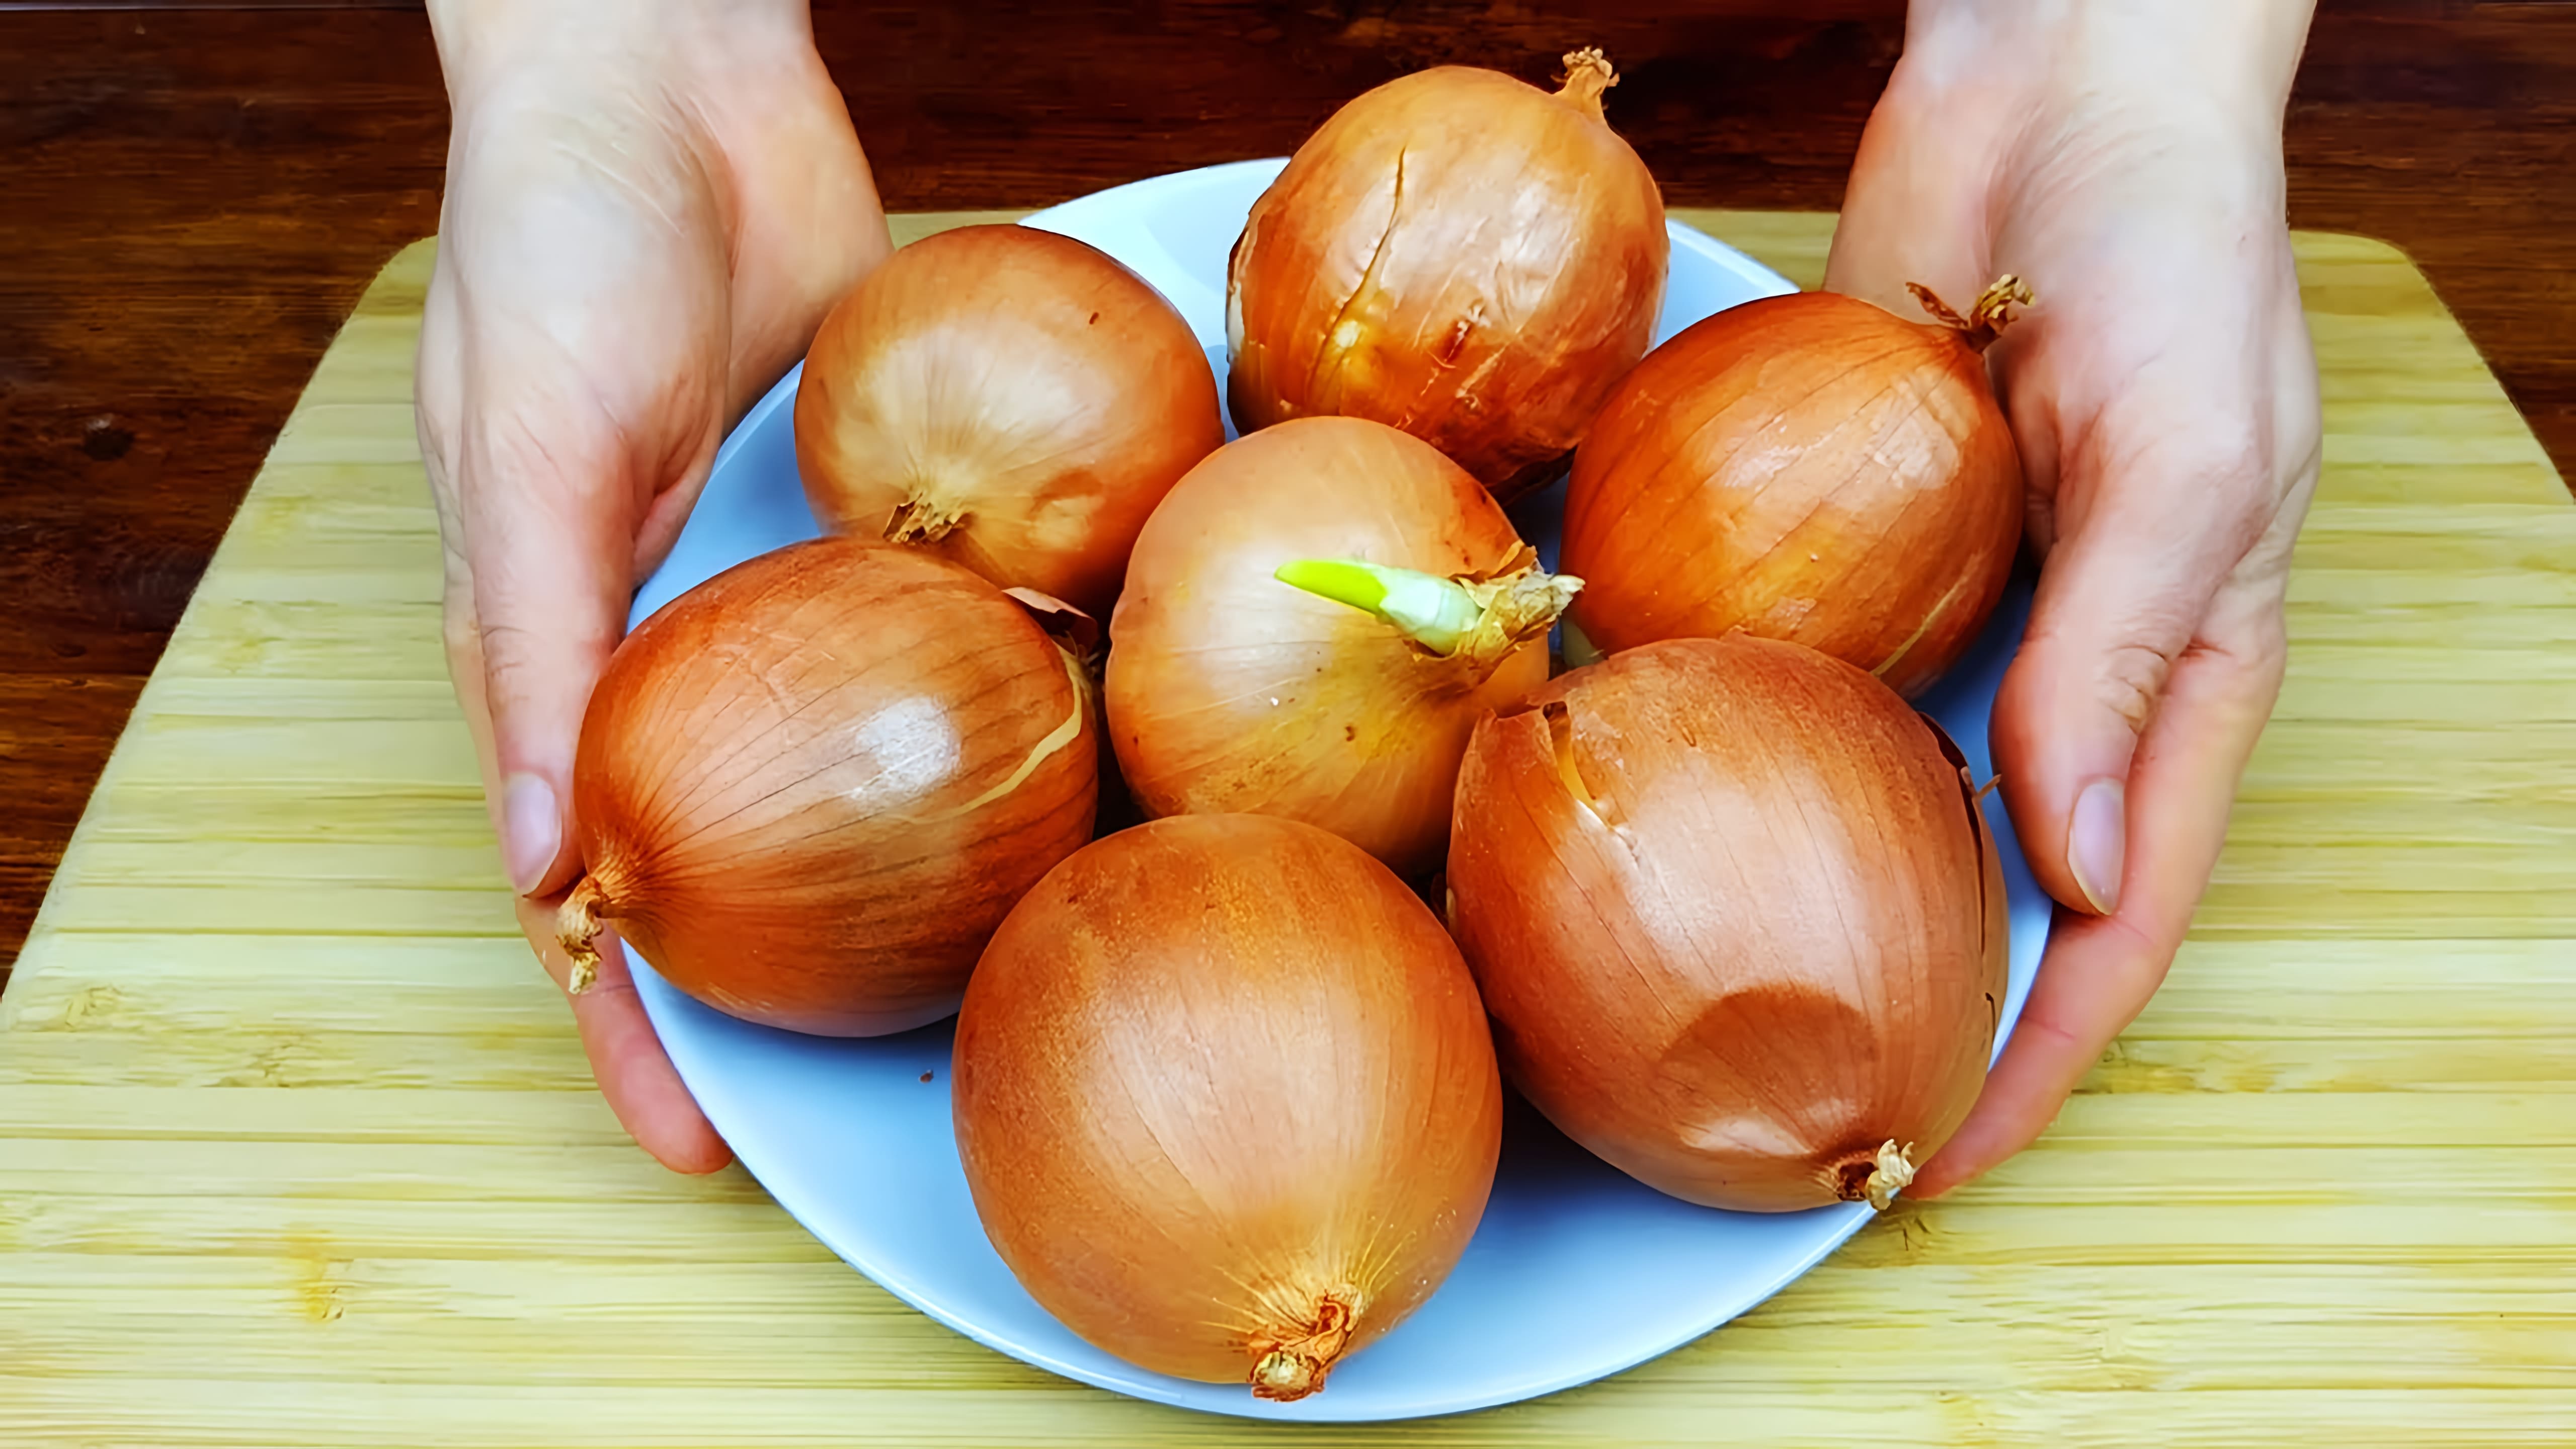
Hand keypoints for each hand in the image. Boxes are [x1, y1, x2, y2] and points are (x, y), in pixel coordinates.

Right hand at [416, 0, 890, 1169]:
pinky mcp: (881, 512)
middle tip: (888, 1091)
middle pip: (739, 849)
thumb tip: (547, 857)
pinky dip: (985, 698)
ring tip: (1000, 969)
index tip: (700, 1143)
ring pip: (851, 758)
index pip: (591, 883)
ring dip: (912, 859)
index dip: (637, 1023)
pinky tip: (1070, 767)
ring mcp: (790, 586)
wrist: (675, 79)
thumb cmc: (555, 249)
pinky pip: (937, 628)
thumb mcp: (521, 448)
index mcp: (563, 654)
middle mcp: (684, 642)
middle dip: (794, 978)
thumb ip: (531, 646)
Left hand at [1825, 0, 2321, 1194]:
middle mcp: (2060, 669)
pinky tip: (1657, 801)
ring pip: (1880, 798)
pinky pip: (1795, 667)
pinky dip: (1741, 737)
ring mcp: (1948, 610)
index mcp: (2178, 678)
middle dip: (1910, 1010)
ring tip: (1709, 1008)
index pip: (2112, 915)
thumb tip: (2075, 873)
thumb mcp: (2190, 468)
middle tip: (1798, 1119)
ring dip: (1810, 897)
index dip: (2034, 1054)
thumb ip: (2124, 668)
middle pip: (1987, 889)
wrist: (2057, 91)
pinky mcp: (1851, 542)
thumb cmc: (2172, 260)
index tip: (1936, 1160)